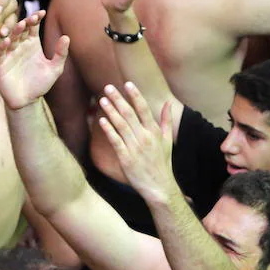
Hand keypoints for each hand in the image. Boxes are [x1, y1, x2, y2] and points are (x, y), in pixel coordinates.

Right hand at [0, 11, 67, 110]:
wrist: (27, 101)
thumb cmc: (40, 84)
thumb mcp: (55, 69)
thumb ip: (60, 54)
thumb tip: (67, 37)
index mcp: (32, 44)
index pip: (33, 27)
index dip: (36, 18)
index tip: (42, 13)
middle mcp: (20, 46)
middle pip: (21, 30)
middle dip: (25, 23)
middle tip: (31, 19)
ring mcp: (10, 54)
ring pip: (10, 38)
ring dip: (15, 31)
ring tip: (21, 26)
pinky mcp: (1, 64)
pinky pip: (0, 52)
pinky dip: (2, 46)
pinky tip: (7, 42)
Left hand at [97, 83, 177, 205]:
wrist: (159, 186)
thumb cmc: (162, 163)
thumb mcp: (168, 140)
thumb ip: (166, 120)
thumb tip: (167, 103)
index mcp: (154, 131)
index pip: (143, 108)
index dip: (135, 95)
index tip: (127, 83)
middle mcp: (145, 136)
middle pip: (130, 113)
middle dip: (118, 99)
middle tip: (108, 87)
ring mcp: (135, 147)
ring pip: (121, 124)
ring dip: (111, 111)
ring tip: (102, 100)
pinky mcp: (126, 158)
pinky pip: (116, 141)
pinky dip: (109, 130)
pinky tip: (101, 120)